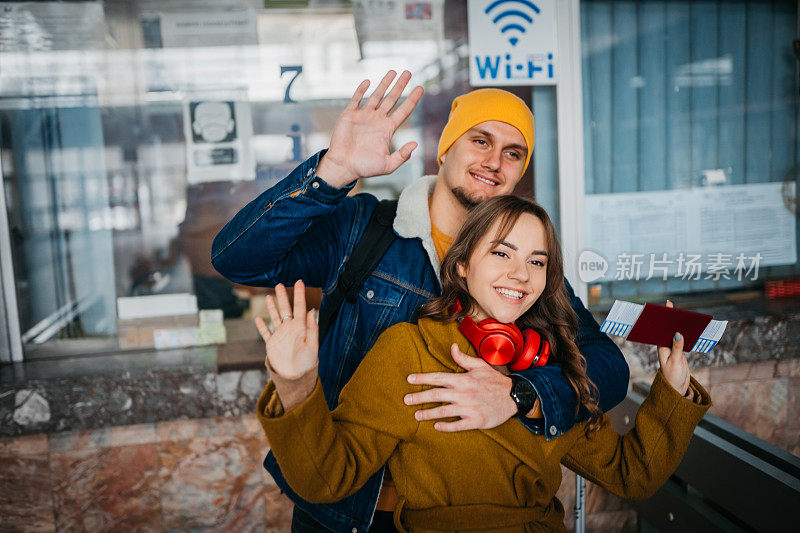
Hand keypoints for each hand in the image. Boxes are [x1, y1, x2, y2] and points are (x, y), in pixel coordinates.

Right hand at [255, 280, 318, 379]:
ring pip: (275, 318)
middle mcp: (289, 329)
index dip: (299, 295)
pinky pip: (265, 333)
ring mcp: (280, 336)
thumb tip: (312, 310)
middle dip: (283, 297)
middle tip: (280, 284)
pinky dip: (261, 326)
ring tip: (270, 296)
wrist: (296, 378)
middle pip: (285, 309)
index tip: (299, 282)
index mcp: (300, 328)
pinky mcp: (272, 345)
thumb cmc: (307, 363)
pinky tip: (258, 317)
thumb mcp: (312, 345)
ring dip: (272, 307)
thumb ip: (312, 328)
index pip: (300, 307)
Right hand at [317, 70, 423, 187]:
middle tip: (408, 72)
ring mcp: (363, 116)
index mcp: (387, 130)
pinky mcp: (350, 115)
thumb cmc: (364, 168)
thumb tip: (415, 144)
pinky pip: (356, 100)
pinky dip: (361, 90)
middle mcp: (377, 120)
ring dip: (384, 83)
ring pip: (376, 96)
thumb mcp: (388, 165)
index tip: (421, 88)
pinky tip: (368, 82)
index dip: (412, 100)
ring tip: (393, 71)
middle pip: (392, 99)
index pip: (403, 111)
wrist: (343, 166)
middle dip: (400, 86)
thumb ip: (402, 155)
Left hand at [403, 343, 517, 430]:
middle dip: (419, 397)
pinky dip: (446, 426)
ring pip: (444, 411)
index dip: (422, 378)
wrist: (514, 396)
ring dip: (429, 413)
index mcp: (463, 379)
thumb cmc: (495, 381)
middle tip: (406, 400)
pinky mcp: (475, 420)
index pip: (438, 377)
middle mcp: (464, 393)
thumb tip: (452, 347)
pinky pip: (457, 425)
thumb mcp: (480, 365)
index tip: (409, 380)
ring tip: (417, 415)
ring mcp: (469, 408)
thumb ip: (463, 358)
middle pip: (436, 395)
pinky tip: (436, 427)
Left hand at [658, 300, 690, 395]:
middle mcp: (666, 346)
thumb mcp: (675, 362)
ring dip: (681, 326)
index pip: (661, 330)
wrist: (676, 388)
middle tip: (675, 309)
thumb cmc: (673, 377)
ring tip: (686, 317)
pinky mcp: (679, 351)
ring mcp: (673, 348)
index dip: (663, 319)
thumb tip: (678, 333)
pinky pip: (683, 340)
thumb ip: (677, 348)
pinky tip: (692, 328)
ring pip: (676, 334)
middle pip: (668, 330)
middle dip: (672, 320)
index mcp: (661, 347)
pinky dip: (687, 334)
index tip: (665, 308)